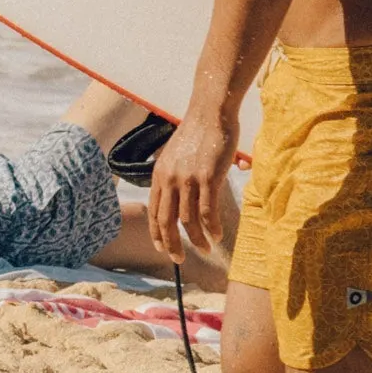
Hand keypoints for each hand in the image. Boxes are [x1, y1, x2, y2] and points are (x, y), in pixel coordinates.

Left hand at [146, 114, 238, 272]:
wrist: (211, 113)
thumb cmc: (198, 134)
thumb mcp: (177, 157)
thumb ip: (176, 177)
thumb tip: (185, 198)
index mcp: (159, 175)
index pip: (153, 210)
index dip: (156, 232)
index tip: (162, 247)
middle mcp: (169, 179)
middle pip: (166, 220)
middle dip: (172, 243)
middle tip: (178, 260)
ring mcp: (188, 179)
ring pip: (188, 220)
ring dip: (196, 239)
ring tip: (205, 249)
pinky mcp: (208, 178)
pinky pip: (207, 211)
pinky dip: (212, 227)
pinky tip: (218, 235)